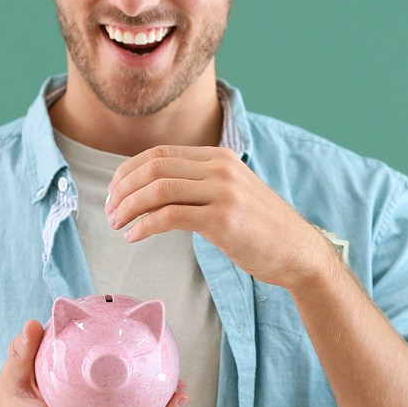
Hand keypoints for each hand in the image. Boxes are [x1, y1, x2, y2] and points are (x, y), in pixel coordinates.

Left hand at [106, 144, 342, 292]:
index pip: (158, 154)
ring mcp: (223, 192)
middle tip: (108, 210)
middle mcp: (220, 168)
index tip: (112, 192)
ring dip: (128, 207)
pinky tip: (134, 236)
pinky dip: (144, 226)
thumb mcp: (230, 191)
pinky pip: (170, 216)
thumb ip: (197, 183)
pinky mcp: (223, 220)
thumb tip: (150, 188)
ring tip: (117, 224)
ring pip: (158, 190)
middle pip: (153, 168)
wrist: (299, 252)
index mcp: (218, 157)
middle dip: (122, 189)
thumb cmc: (259, 227)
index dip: (127, 171)